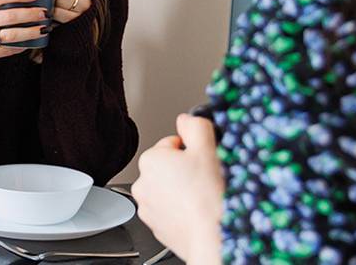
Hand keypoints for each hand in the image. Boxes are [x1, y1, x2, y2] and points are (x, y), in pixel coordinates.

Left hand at [51, 0, 92, 23]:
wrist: (78, 27)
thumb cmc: (71, 1)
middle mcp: (86, 4)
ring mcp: (79, 17)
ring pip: (57, 10)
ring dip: (49, 7)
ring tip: (47, 5)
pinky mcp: (70, 28)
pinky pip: (55, 21)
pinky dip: (49, 17)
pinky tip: (47, 15)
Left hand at [131, 114, 223, 264]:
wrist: (213, 238)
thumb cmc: (208, 197)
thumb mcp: (206, 147)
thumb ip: (194, 124)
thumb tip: (187, 118)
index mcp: (150, 160)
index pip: (173, 143)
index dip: (191, 150)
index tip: (201, 161)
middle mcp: (142, 184)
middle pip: (169, 166)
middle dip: (184, 170)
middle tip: (203, 179)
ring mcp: (148, 208)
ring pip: (169, 189)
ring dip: (183, 190)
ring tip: (200, 197)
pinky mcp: (157, 227)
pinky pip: (170, 210)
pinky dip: (181, 210)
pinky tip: (196, 212)